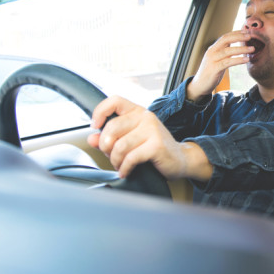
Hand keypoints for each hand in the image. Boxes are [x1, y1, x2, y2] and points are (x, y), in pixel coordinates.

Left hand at [88, 96, 212, 180]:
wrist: (181, 159)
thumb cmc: (155, 149)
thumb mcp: (131, 141)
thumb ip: (111, 138)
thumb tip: (92, 138)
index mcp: (138, 112)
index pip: (114, 101)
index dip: (100, 112)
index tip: (95, 126)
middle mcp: (145, 117)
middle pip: (112, 128)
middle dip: (106, 146)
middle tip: (110, 156)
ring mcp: (152, 130)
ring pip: (120, 145)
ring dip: (115, 160)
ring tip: (120, 165)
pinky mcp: (156, 145)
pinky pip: (131, 157)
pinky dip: (124, 167)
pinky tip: (126, 171)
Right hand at [187, 30, 253, 100]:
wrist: (200, 85)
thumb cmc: (211, 72)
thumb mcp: (218, 60)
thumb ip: (225, 53)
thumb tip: (237, 48)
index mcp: (213, 48)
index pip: (225, 37)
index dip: (236, 33)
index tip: (246, 32)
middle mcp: (212, 52)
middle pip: (226, 39)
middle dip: (239, 37)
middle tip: (250, 36)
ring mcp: (212, 60)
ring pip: (228, 51)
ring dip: (241, 49)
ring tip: (252, 49)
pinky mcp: (214, 69)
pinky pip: (227, 62)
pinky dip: (238, 60)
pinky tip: (246, 60)